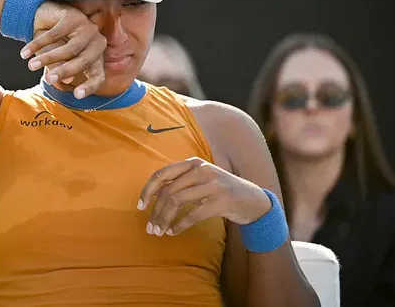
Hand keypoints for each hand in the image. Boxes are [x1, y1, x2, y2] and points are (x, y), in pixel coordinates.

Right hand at [20, 1, 106, 98]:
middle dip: (64, 72)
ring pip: (70, 49)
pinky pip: (55, 34)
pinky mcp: (74, 16)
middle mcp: (97, 43)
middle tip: (48, 80)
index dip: (89, 87)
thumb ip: (61, 69)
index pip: (98, 76)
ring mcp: (87, 28)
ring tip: (31, 66)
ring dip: (48, 58)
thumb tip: (67, 81)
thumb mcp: (56, 60)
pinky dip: (38, 44)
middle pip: (84, 62)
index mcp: (96, 58)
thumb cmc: (53, 43)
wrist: (43, 18)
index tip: (77, 95)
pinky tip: (25, 52)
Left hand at [138, 157, 271, 235]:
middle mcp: (201, 170)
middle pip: (168, 191)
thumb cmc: (221, 191)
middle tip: (149, 227)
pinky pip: (193, 214)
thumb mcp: (201, 180)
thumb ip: (181, 182)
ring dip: (164, 220)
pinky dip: (180, 225)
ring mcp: (212, 185)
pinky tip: (173, 232)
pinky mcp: (220, 201)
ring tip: (159, 232)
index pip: (162, 174)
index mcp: (193, 163)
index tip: (140, 206)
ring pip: (177, 202)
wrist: (254, 200)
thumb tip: (154, 194)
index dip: (148, 190)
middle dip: (155, 211)